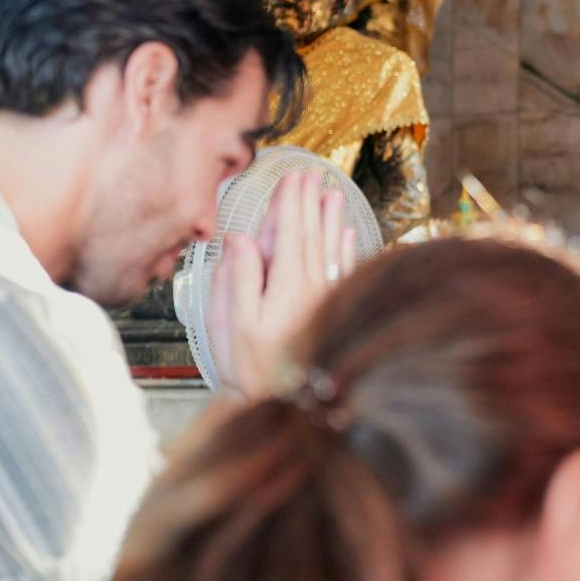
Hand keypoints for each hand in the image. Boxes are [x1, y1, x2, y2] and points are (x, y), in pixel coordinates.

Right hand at [204, 170, 357, 398]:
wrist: (282, 405)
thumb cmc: (251, 367)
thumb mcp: (232, 323)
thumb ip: (237, 278)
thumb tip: (240, 238)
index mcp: (285, 284)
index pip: (288, 232)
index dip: (289, 202)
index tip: (292, 177)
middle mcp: (311, 286)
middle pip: (311, 234)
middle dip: (309, 203)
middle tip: (310, 175)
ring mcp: (325, 298)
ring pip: (330, 249)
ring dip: (330, 220)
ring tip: (333, 194)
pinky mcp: (333, 310)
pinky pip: (341, 270)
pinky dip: (344, 248)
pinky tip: (347, 235)